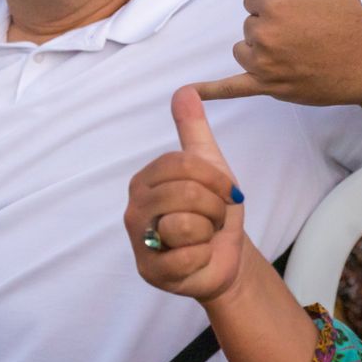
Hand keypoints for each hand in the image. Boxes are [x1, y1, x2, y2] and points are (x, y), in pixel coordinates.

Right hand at [125, 87, 246, 301]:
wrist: (225, 257)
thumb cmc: (213, 211)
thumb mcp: (211, 166)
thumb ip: (194, 131)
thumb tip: (184, 90)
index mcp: (146, 180)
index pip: (184, 165)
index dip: (216, 180)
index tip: (227, 193)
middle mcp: (134, 208)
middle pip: (186, 193)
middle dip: (215, 208)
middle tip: (213, 218)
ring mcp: (139, 241)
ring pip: (186, 224)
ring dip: (209, 231)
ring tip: (204, 236)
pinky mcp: (150, 271)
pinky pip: (187, 255)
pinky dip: (204, 256)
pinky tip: (197, 258)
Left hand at [195, 0, 361, 105]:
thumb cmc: (351, 19)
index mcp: (275, 3)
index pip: (252, 0)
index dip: (274, 5)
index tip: (299, 14)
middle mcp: (265, 32)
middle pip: (249, 26)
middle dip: (271, 28)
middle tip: (304, 35)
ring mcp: (265, 62)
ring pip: (244, 51)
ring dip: (261, 51)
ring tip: (293, 52)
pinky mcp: (268, 86)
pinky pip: (231, 88)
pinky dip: (210, 91)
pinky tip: (188, 93)